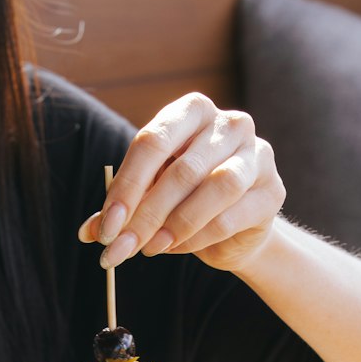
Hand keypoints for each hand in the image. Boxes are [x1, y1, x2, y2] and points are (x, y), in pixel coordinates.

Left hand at [79, 93, 285, 273]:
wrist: (235, 230)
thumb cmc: (185, 201)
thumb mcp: (148, 198)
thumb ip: (120, 210)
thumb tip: (87, 232)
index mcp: (191, 112)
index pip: (152, 142)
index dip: (126, 187)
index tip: (107, 227)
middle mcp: (229, 123)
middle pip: (182, 169)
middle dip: (145, 216)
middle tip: (120, 249)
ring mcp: (258, 154)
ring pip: (215, 188)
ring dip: (176, 225)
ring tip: (151, 248)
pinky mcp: (272, 190)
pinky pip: (231, 216)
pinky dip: (199, 238)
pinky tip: (178, 248)